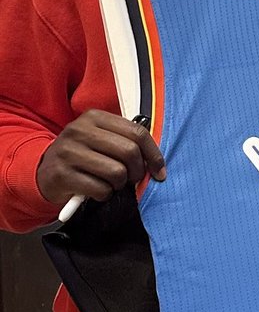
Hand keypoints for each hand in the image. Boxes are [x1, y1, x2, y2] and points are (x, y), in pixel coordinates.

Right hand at [37, 110, 164, 206]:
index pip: (137, 132)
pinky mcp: (62, 174)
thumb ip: (126, 142)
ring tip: (111, 183)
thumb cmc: (83, 156)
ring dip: (119, 184)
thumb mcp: (101, 140)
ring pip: (116, 172)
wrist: (45, 170)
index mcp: (94, 117)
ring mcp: (69, 152)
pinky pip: (100, 189)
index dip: (153, 154)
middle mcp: (80, 130)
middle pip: (129, 152)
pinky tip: (96, 190)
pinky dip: (104, 194)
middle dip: (137, 171)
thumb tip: (156, 163)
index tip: (159, 171)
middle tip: (132, 179)